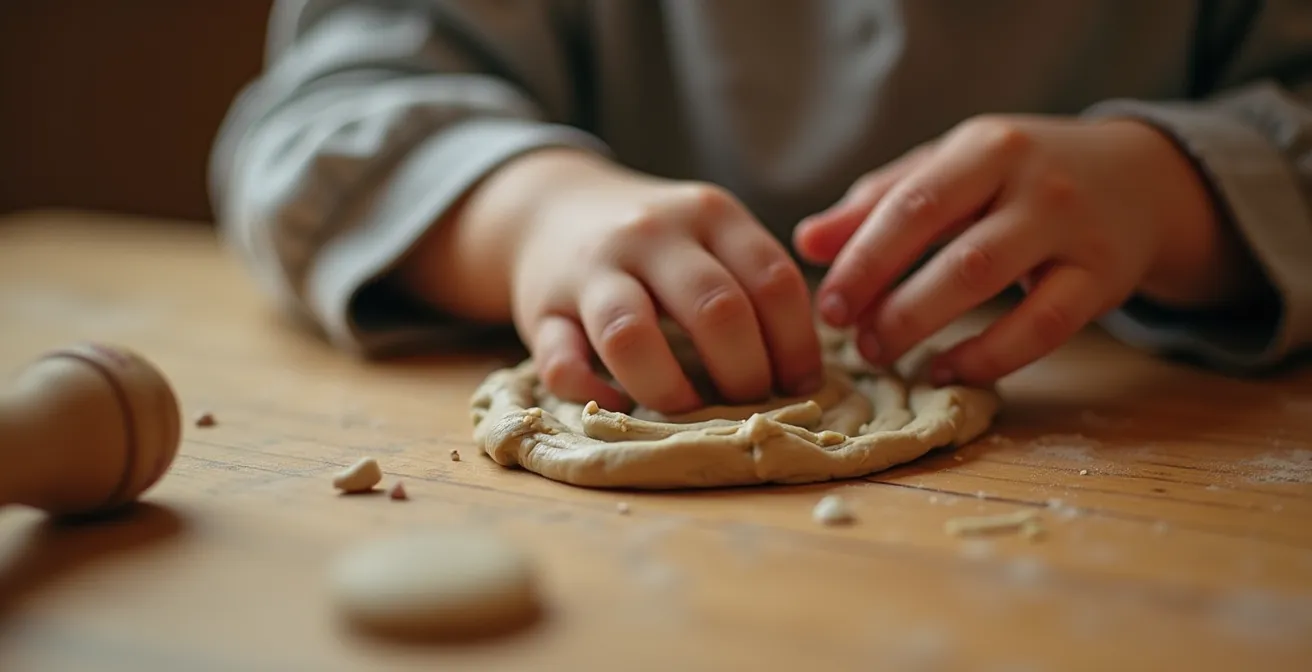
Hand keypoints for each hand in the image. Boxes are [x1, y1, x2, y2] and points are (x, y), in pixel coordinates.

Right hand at [509, 151, 822, 412]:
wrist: (550, 207)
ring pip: (631, 335)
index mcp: (710, 215)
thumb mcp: (711, 232)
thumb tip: (808, 372)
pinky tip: (622, 406)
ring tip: (690, 413)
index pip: (773, 281)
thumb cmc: (656, 242)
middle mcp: (651, 234)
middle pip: (715, 309)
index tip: (800, 385)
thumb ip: (754, 280)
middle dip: (745, 374)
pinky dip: (594, 396)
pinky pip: (562, 365)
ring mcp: (591, 269)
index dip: (797, 345)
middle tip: (749, 403)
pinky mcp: (540, 310)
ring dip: (671, 391)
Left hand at [793, 115, 1245, 385]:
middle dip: (891, 301)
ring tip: (884, 353)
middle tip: (852, 340)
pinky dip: (989, 357)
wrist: (1140, 177)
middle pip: (951, 248)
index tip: (827, 305)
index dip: (864, 259)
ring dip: (926, 326)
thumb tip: (807, 242)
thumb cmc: (1018, 177)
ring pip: (992, 283)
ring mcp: (1075, 230)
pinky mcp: (1103, 279)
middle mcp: (1035, 181)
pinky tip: (946, 369)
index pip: (912, 203)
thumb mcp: (951, 170)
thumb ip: (877, 202)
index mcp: (986, 147)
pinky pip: (1043, 329)